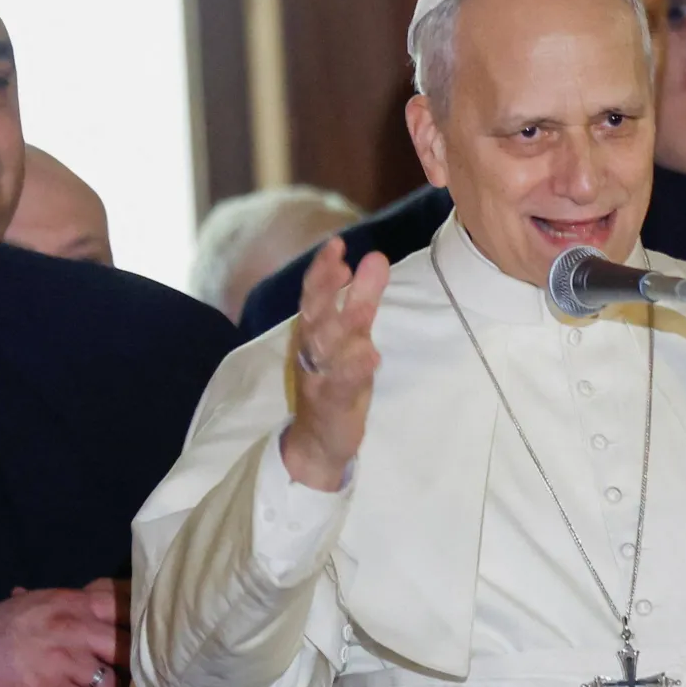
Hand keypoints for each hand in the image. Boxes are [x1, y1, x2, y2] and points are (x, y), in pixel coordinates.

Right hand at [0, 578, 128, 686]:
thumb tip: (98, 593)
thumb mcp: (37, 602)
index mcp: (73, 603)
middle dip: (133, 667)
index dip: (139, 622)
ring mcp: (64, 662)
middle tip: (137, 681)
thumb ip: (69, 602)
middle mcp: (74, 629)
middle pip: (123, 647)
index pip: (121, 605)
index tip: (149, 638)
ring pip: (109, 683)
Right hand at [281, 237, 390, 489]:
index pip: (313, 296)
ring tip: (360, 308)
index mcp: (312, 333)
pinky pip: (340, 386)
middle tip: (340, 263)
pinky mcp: (332, 404)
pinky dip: (353, 371)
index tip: (336, 244)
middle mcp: (310, 352)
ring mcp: (319, 378)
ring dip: (342, 327)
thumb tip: (375, 257)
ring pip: (326, 351)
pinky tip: (371, 357)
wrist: (317, 443)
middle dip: (323, 290)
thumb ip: (361, 299)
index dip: (322, 271)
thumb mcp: (351, 336)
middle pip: (314, 316)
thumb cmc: (335, 381)